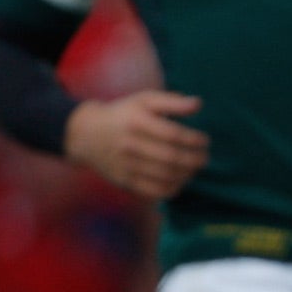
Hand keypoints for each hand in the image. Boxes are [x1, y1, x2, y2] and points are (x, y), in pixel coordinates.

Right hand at [64, 91, 208, 200]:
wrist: (86, 134)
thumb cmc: (124, 114)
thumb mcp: (144, 101)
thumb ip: (172, 102)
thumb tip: (198, 104)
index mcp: (136, 121)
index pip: (173, 134)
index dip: (194, 140)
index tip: (205, 141)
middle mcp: (130, 144)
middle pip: (172, 157)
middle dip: (195, 159)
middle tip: (204, 158)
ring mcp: (126, 165)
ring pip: (166, 176)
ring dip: (188, 174)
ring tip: (194, 168)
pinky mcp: (125, 182)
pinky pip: (155, 191)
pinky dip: (174, 188)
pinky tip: (180, 180)